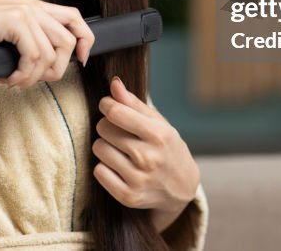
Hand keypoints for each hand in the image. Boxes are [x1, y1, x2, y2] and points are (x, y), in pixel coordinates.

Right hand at [0, 0, 93, 87]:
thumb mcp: (4, 36)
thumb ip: (25, 41)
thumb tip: (46, 66)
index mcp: (31, 4)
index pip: (73, 16)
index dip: (85, 39)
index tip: (81, 60)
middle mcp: (31, 4)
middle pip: (68, 39)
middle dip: (58, 67)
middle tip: (37, 79)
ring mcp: (23, 10)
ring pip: (52, 52)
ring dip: (36, 76)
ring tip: (17, 81)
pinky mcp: (13, 20)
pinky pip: (35, 56)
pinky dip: (25, 74)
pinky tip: (11, 79)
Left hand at [92, 77, 200, 230]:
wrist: (182, 187)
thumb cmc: (168, 148)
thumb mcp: (159, 123)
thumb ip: (134, 103)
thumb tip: (114, 84)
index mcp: (158, 135)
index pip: (116, 112)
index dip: (106, 105)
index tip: (107, 105)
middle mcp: (148, 158)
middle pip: (104, 129)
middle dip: (107, 125)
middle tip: (119, 131)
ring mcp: (138, 179)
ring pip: (99, 148)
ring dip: (105, 145)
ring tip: (119, 149)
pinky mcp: (128, 196)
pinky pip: (98, 171)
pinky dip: (104, 166)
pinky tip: (118, 166)